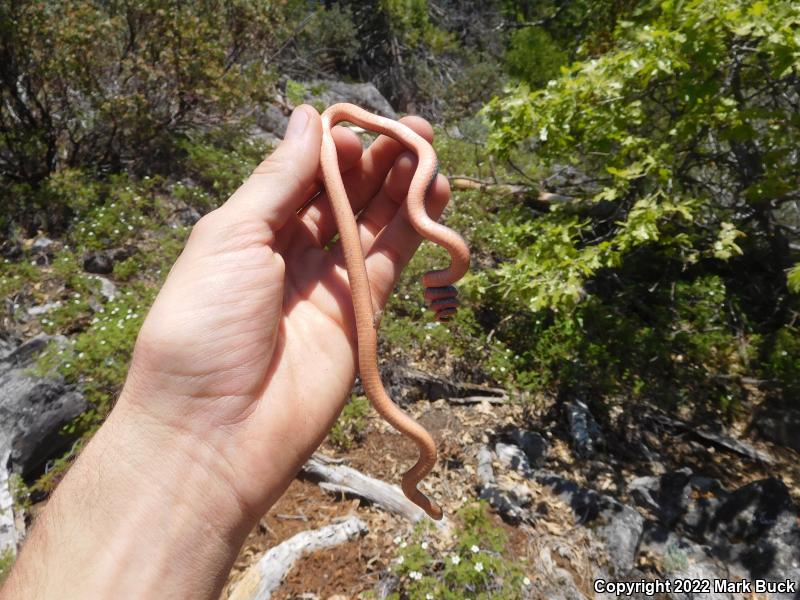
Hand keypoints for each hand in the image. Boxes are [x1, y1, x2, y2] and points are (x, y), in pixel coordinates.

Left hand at [120, 104, 451, 518]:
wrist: (216, 431)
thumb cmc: (204, 326)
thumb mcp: (230, 238)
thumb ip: (277, 180)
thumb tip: (306, 117)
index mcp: (250, 230)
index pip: (301, 175)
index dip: (331, 148)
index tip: (356, 130)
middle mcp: (291, 253)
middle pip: (343, 195)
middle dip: (376, 161)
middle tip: (412, 131)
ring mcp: (329, 284)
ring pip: (374, 223)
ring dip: (402, 188)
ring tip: (429, 153)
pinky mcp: (362, 315)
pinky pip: (394, 261)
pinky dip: (415, 229)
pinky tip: (434, 196)